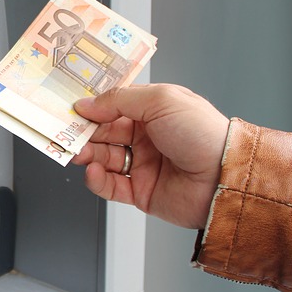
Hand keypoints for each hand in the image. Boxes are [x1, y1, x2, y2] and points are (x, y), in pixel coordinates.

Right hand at [71, 84, 229, 228]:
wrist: (225, 179)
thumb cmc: (202, 133)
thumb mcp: (160, 100)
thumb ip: (119, 99)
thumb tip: (87, 104)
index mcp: (153, 112)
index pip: (113, 107)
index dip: (93, 107)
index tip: (72, 109)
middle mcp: (147, 138)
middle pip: (104, 133)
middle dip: (84, 132)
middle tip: (66, 132)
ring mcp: (143, 165)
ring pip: (103, 158)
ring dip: (87, 154)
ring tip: (78, 152)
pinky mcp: (141, 192)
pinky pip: (110, 186)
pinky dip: (97, 179)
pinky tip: (93, 170)